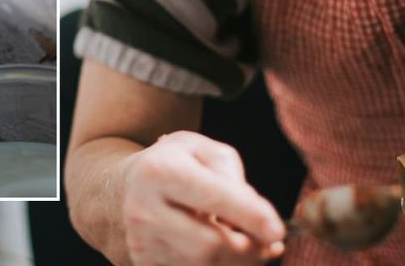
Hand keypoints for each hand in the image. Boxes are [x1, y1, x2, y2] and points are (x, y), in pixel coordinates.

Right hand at [121, 131, 285, 265]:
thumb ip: (232, 174)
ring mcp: (141, 241)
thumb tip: (257, 216)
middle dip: (248, 248)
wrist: (126, 188)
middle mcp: (143, 208)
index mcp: (159, 170)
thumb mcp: (203, 149)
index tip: (277, 230)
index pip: (212, 197)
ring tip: (250, 243)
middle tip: (271, 242)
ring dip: (238, 261)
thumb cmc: (176, 165)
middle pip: (209, 245)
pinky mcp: (145, 263)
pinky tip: (228, 253)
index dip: (249, 216)